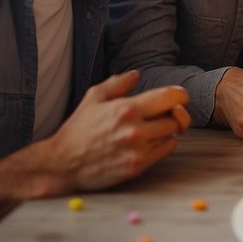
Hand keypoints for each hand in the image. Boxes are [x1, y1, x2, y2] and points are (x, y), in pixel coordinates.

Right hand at [41, 70, 189, 193]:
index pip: (172, 97)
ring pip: (173, 134)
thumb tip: (137, 74)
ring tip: (151, 129)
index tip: (177, 98)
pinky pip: (167, 150)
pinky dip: (163, 144)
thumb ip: (118, 83)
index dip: (180, 95)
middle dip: (172, 113)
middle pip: (176, 117)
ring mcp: (137, 150)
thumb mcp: (94, 98)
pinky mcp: (137, 167)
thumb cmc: (79, 129)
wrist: (62, 164)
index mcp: (126, 108)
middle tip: (162, 115)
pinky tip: (149, 142)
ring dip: (167, 130)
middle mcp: (134, 129)